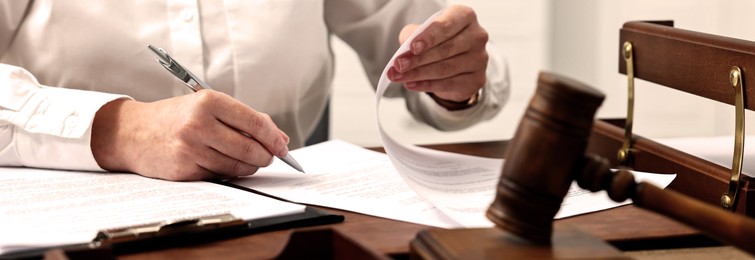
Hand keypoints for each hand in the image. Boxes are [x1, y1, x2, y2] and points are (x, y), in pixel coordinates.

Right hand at [91, 90, 289, 180]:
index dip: (274, 137)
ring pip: (237, 165)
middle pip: (249, 148)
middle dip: (266, 156)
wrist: (132, 132)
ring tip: (249, 160)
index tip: (283, 146)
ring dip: (250, 166)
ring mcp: (190, 148)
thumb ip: (243, 120)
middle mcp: (198, 124)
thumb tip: (280, 139)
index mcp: (208, 101)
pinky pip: (220, 175)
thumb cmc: (176, 117)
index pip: (254, 122)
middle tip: (269, 157)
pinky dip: (229, 172)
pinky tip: (224, 164)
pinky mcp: (184, 170)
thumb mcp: (206, 106)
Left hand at [387, 5, 488, 102]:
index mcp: (465, 17)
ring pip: (445, 68)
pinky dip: (426, 85)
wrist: (458, 63)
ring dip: (418, 74)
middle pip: (445, 50)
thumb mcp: (424, 32)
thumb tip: (405, 49)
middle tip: (398, 65)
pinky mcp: (477, 79)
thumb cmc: (439, 41)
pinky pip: (448, 84)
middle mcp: (477, 36)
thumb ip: (414, 35)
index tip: (412, 47)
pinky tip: (411, 84)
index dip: (429, 37)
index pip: (446, 26)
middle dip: (418, 59)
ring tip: (398, 76)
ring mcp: (480, 59)